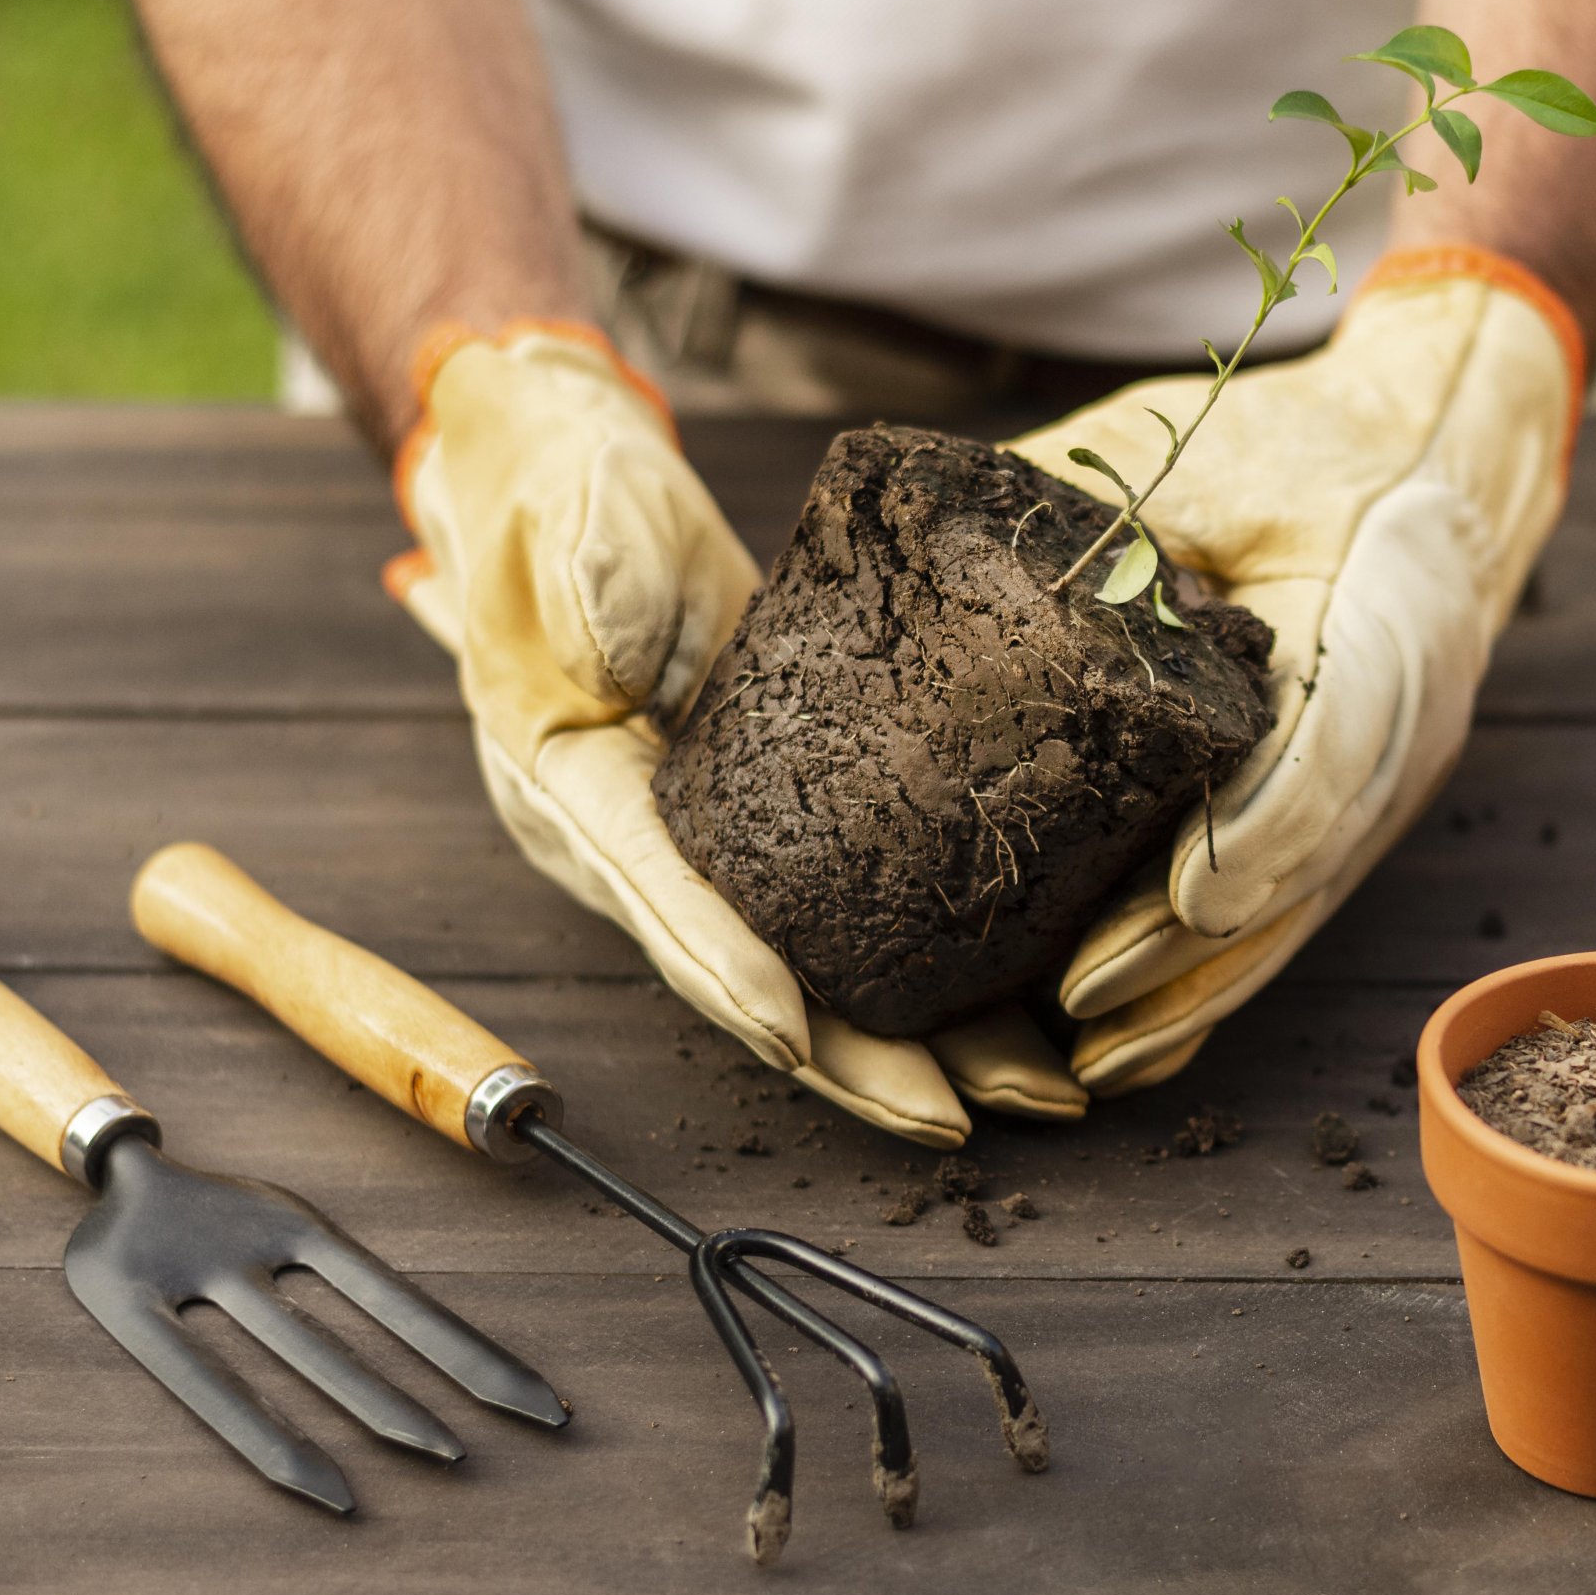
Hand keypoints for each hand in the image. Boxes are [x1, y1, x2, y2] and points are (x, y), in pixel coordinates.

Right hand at [386, 324, 1085, 1144]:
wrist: (571, 477)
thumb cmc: (564, 498)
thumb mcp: (570, 527)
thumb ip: (590, 583)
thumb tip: (607, 646)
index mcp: (574, 790)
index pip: (660, 896)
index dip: (727, 970)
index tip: (799, 1037)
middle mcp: (639, 846)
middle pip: (755, 979)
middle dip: (854, 1061)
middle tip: (955, 1117)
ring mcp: (710, 842)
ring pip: (817, 970)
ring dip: (918, 1040)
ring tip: (1030, 1089)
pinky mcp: (771, 817)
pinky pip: (849, 916)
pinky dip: (927, 969)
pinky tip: (1018, 1006)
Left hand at [1006, 246, 1584, 1093]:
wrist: (1452, 447)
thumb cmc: (1317, 442)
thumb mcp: (1216, 444)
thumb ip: (1113, 504)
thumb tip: (953, 549)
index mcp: (1384, 611)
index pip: (1333, 746)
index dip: (1259, 832)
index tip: (1178, 898)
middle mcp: (1407, 721)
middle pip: (1304, 866)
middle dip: (1193, 950)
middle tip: (1078, 1005)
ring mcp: (1393, 782)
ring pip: (1296, 913)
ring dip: (1199, 991)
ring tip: (1092, 1056)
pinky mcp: (1361, 813)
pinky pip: (1289, 912)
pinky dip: (1217, 978)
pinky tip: (1141, 1042)